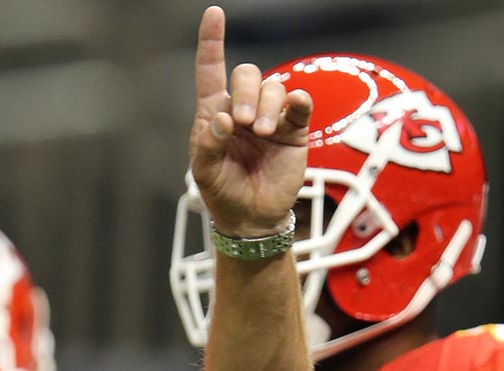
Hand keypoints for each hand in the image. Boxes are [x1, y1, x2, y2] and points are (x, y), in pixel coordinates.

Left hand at [189, 6, 312, 237]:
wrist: (251, 218)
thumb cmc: (222, 191)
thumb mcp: (204, 170)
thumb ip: (208, 143)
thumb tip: (224, 119)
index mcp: (214, 113)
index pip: (211, 70)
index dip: (212, 42)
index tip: (213, 14)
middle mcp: (242, 109)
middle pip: (247, 75)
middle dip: (245, 93)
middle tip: (245, 123)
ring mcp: (270, 118)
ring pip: (273, 87)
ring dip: (267, 105)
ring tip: (263, 132)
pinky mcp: (293, 130)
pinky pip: (299, 105)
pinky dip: (299, 101)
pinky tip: (295, 107)